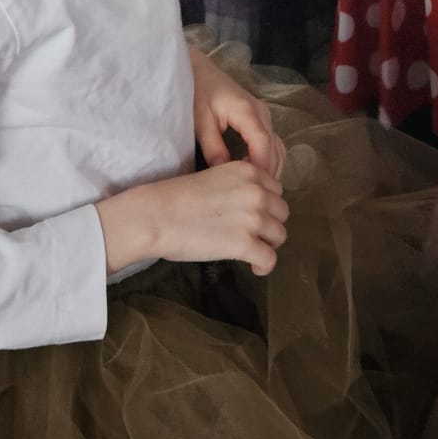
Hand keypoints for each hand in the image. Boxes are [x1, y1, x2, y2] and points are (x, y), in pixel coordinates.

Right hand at [97, 162, 288, 276]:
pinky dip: (264, 266)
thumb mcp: (215, 177)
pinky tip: (254, 267)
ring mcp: (254, 218)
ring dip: (268, 244)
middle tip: (253, 235)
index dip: (267, 205)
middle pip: (282, 212)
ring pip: (280, 236)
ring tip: (253, 251)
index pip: (276, 190)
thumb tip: (254, 205)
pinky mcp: (246, 244)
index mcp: (248, 171)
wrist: (156, 215)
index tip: (254, 217)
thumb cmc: (176, 198)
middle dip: (270, 224)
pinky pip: (270, 259)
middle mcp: (257, 191)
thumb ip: (239, 186)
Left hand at [191, 48, 286, 176]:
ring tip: (253, 187)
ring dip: (271, 168)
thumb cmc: (196, 92)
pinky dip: (269, 160)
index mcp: (247, 111)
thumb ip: (213, 146)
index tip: (252, 187)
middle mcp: (262, 113)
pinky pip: (273, 143)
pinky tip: (253, 172)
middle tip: (252, 194)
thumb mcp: (200, 121)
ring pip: (278, 147)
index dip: (261, 167)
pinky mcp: (261, 118)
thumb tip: (225, 173)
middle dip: (268, 173)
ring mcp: (264, 115)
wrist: (199, 70)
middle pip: (275, 149)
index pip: (263, 144)